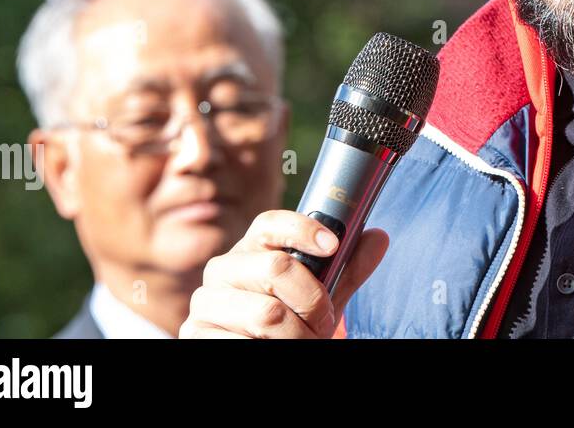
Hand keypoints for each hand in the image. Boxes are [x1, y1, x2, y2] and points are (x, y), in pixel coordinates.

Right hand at [180, 210, 388, 337]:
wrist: (253, 350)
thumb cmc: (287, 319)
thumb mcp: (319, 294)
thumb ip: (345, 268)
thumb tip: (378, 237)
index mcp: (251, 249)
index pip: (270, 223)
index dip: (303, 229)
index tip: (332, 246)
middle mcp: (223, 269)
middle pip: (276, 267)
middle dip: (312, 301)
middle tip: (324, 322)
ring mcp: (205, 302)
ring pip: (266, 312)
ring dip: (296, 335)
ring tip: (304, 341)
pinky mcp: (195, 335)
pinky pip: (240, 342)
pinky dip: (270, 350)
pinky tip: (272, 349)